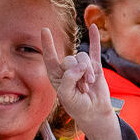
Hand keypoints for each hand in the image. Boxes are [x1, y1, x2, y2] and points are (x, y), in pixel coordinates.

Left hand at [42, 24, 121, 139]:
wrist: (94, 112)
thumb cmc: (77, 106)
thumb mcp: (67, 95)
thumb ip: (69, 78)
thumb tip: (80, 65)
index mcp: (56, 75)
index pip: (50, 57)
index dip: (47, 44)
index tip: (45, 30)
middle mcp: (68, 68)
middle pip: (70, 59)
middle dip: (77, 73)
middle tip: (82, 88)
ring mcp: (82, 66)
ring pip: (83, 58)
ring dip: (87, 72)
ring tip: (89, 84)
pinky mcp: (95, 66)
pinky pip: (94, 50)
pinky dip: (94, 39)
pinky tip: (92, 27)